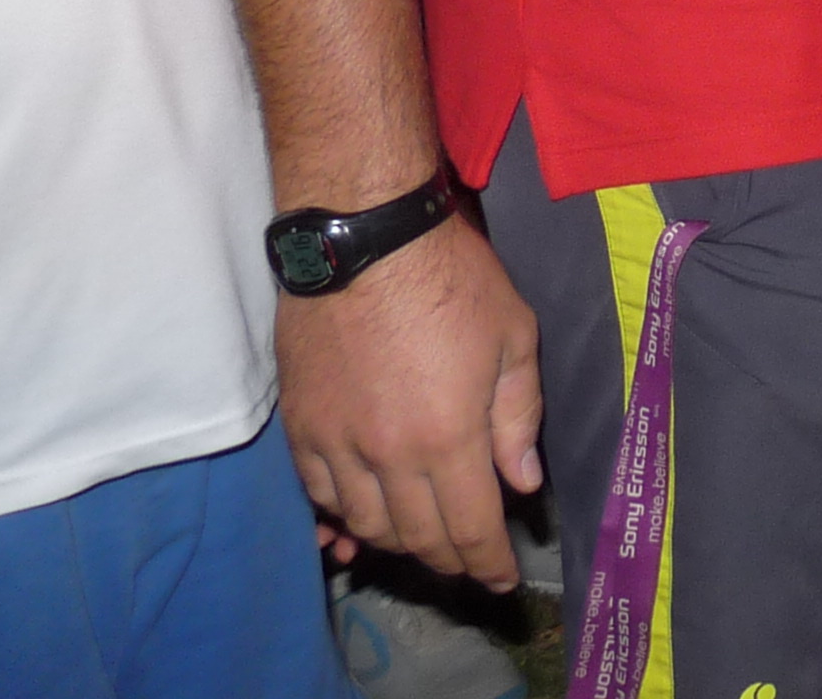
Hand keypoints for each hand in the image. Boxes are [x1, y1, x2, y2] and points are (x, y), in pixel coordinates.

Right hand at [277, 212, 543, 587]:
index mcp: (446, 437)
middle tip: (470, 562)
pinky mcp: (300, 428)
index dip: (487, 563)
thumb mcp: (514, 338)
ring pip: (365, 525)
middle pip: (416, 537)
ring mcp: (335, 445)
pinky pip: (319, 496)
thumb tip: (522, 483)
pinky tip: (361, 519)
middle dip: (448, 559)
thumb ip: (517, 417)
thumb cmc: (454, 280)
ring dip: (398, 543)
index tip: (501, 580)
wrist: (364, 240)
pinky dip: (342, 518)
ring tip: (424, 540)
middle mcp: (386, 455)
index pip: (469, 527)